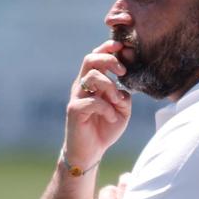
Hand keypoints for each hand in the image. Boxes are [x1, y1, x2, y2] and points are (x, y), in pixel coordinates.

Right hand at [64, 40, 130, 171]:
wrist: (90, 152)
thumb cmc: (105, 128)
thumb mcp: (122, 110)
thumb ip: (124, 96)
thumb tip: (123, 88)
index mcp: (93, 81)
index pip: (96, 56)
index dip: (108, 48)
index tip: (122, 47)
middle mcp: (82, 85)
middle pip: (91, 59)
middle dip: (109, 60)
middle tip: (123, 72)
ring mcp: (76, 96)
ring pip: (92, 77)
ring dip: (110, 87)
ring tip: (117, 102)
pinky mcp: (74, 110)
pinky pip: (93, 101)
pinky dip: (107, 109)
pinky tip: (112, 118)